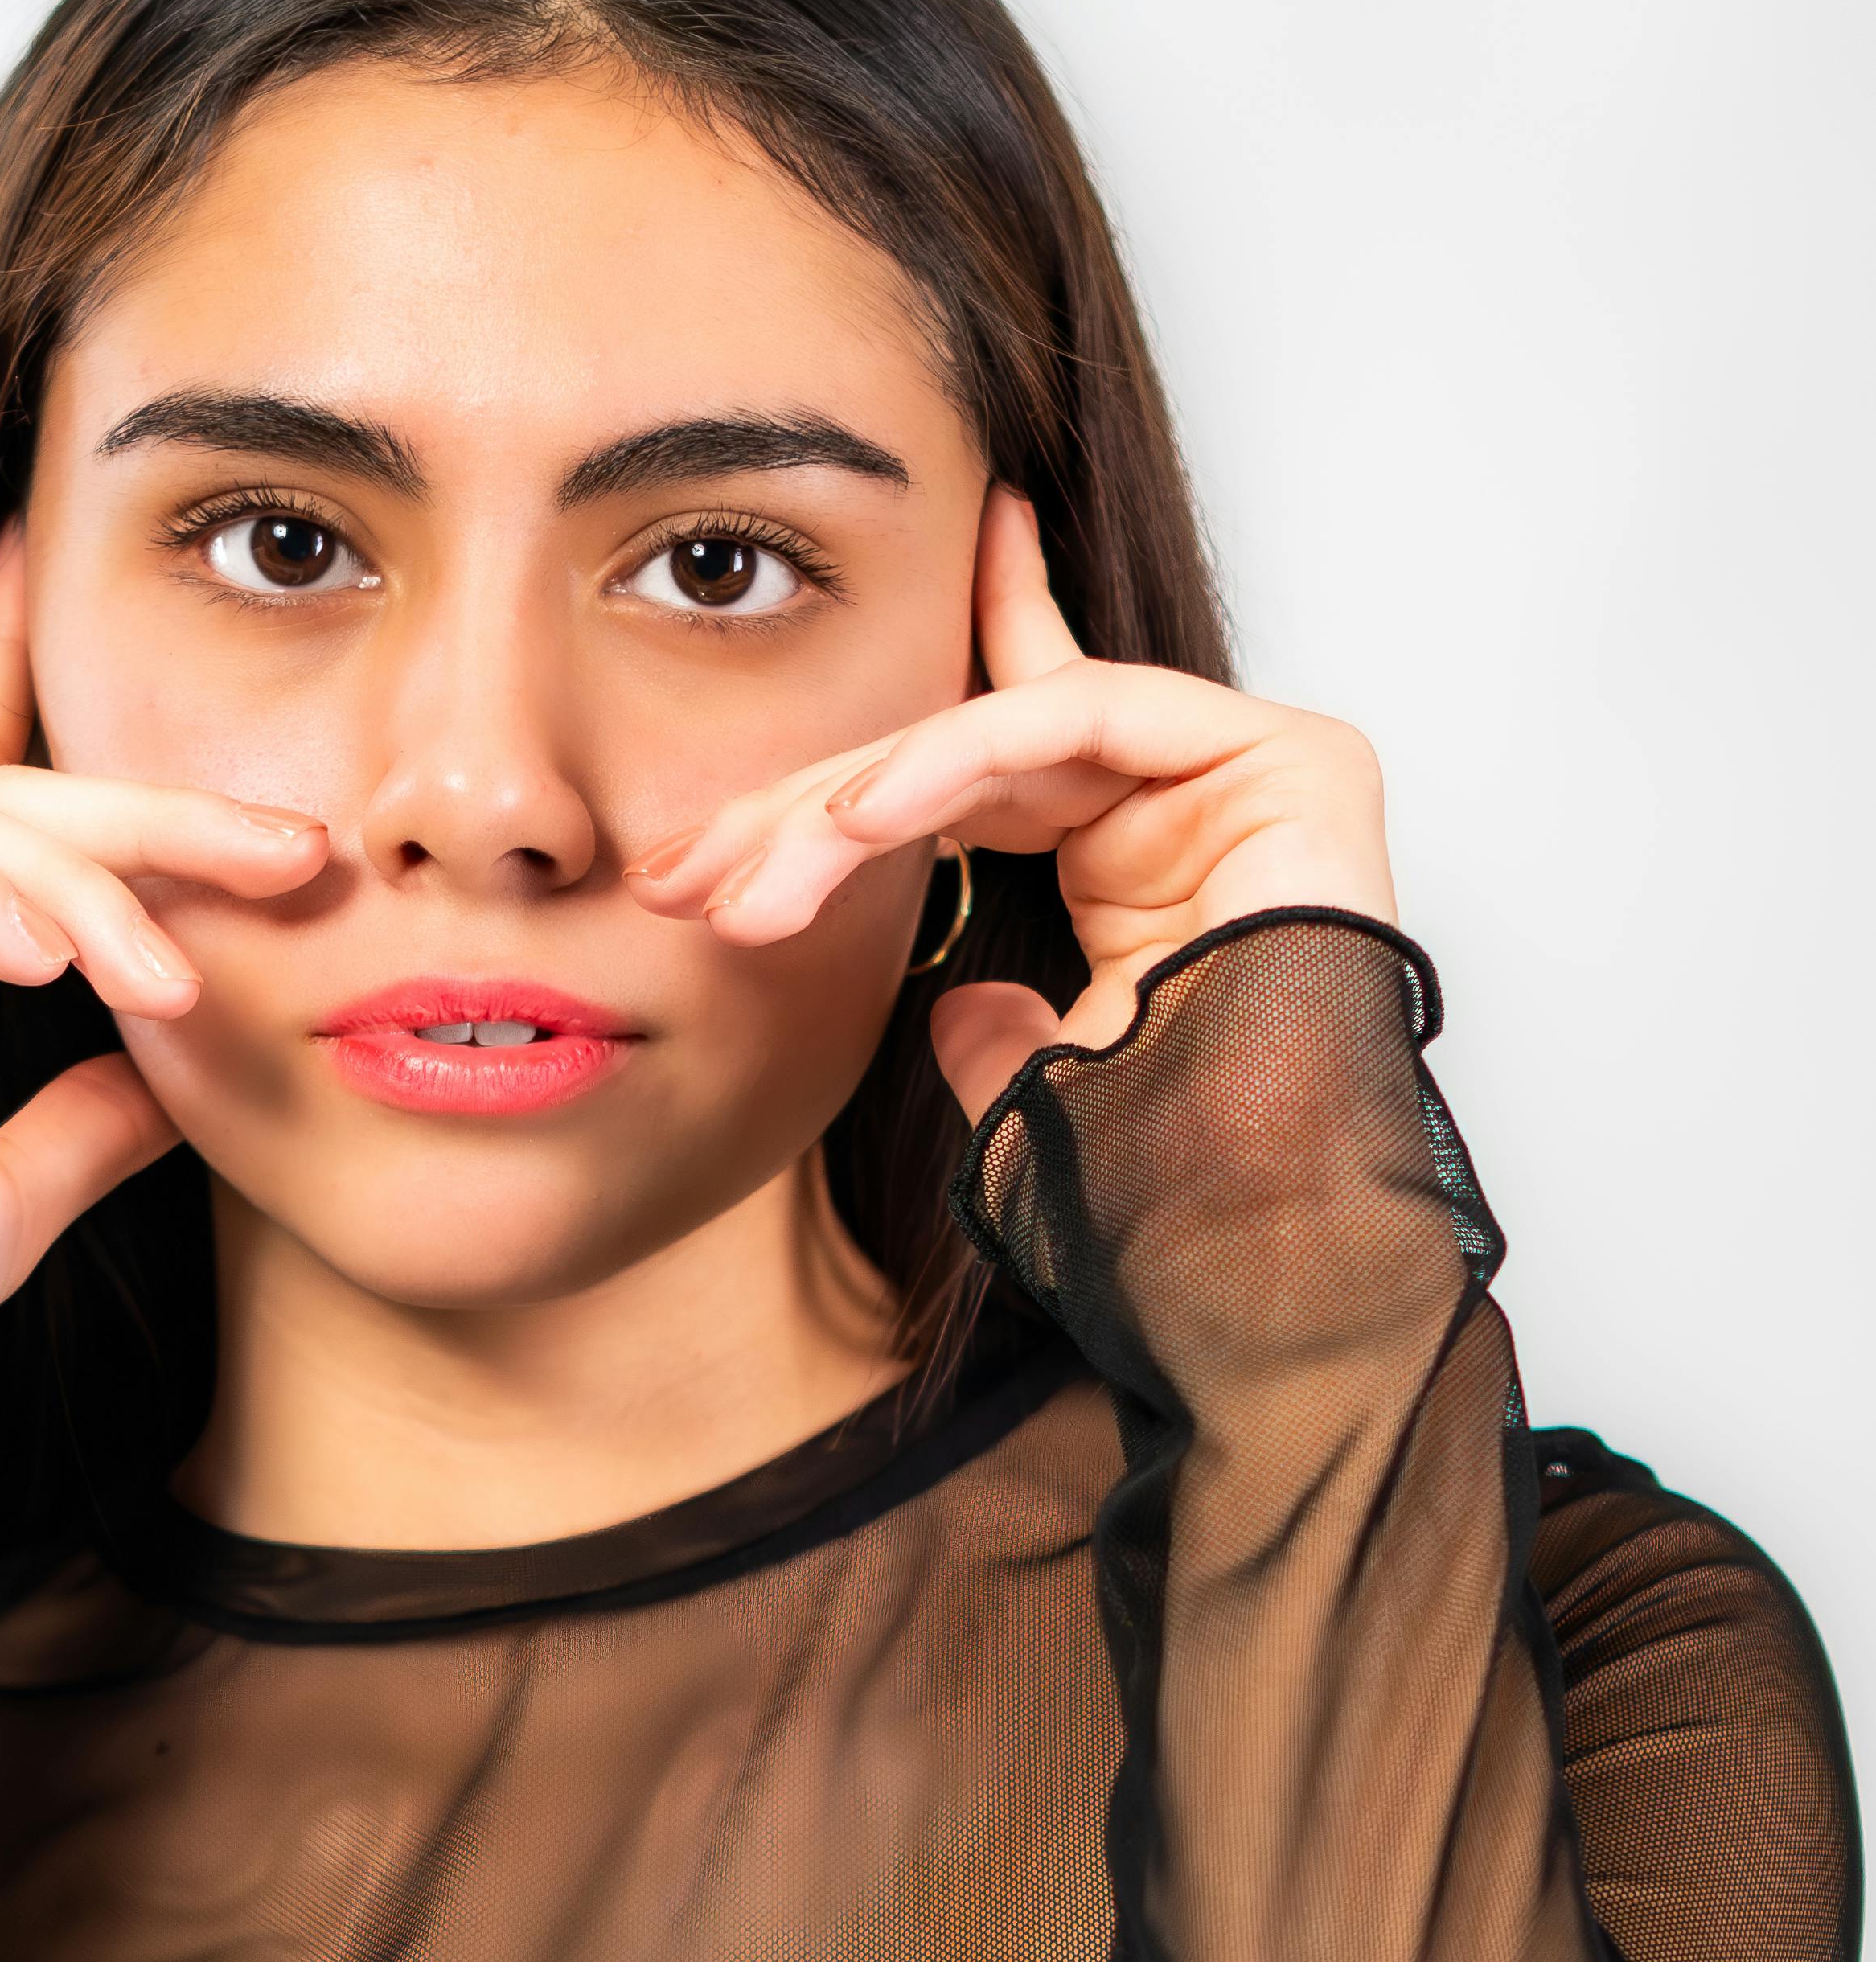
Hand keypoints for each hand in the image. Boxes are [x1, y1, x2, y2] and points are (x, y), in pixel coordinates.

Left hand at [621, 486, 1396, 1119]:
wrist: (1263, 1243)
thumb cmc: (1170, 1191)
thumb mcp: (1032, 1099)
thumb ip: (996, 1040)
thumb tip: (954, 1007)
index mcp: (1134, 860)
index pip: (966, 783)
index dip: (830, 799)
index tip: (698, 854)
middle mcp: (1184, 799)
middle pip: (960, 757)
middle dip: (805, 813)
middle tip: (681, 875)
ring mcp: (1238, 769)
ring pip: (998, 731)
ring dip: (851, 802)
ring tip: (748, 882)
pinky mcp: (1281, 754)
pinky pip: (1075, 718)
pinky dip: (950, 759)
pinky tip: (854, 820)